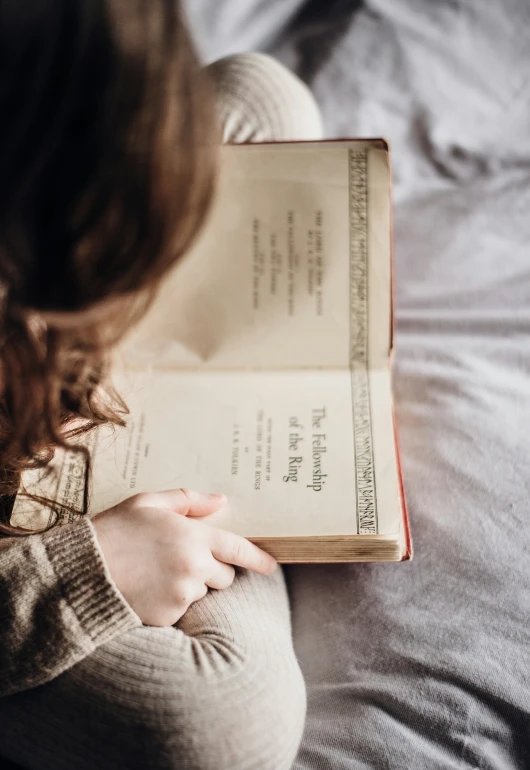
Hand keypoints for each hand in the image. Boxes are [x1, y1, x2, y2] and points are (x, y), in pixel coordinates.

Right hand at [92, 489, 276, 625]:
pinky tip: (146, 588)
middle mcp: (193, 568)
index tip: (271, 566)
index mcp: (193, 537)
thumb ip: (187, 501)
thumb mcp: (147, 503)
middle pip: (224, 576)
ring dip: (189, 584)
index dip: (258, 559)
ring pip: (201, 592)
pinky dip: (170, 601)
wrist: (81, 572)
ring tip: (155, 572)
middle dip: (211, 569)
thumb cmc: (113, 531)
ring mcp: (181, 595)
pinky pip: (180, 609)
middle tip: (181, 559)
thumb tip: (220, 501)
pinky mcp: (168, 616)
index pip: (238, 549)